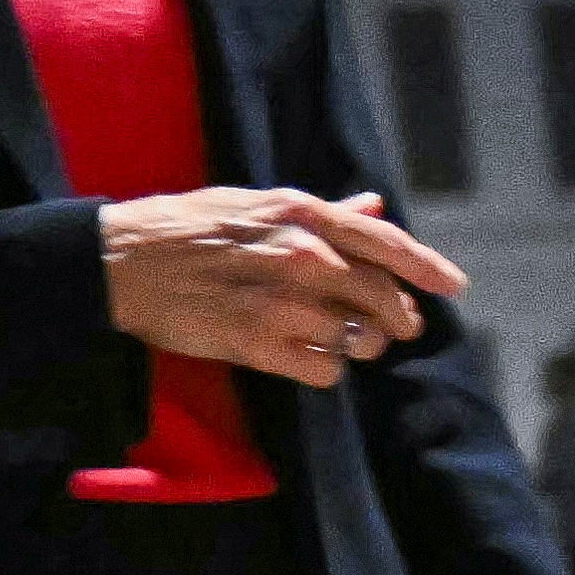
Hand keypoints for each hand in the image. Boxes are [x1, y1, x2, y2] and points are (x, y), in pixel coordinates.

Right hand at [98, 187, 463, 386]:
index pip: (387, 245)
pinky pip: (324, 370)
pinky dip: (323, 369)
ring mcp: (281, 301)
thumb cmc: (185, 228)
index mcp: (301, 214)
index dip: (428, 268)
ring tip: (334, 342)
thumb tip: (373, 207)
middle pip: (383, 299)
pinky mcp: (257, 342)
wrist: (120, 260)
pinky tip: (303, 358)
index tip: (454, 287)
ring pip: (359, 340)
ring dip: (356, 347)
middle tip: (390, 330)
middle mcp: (301, 255)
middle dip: (395, 320)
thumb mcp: (255, 204)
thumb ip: (320, 212)